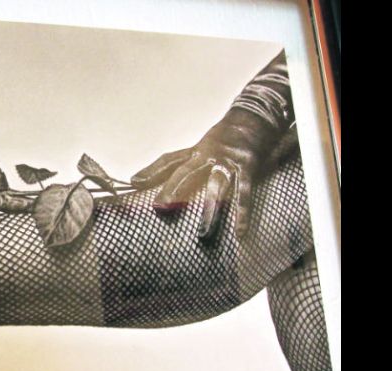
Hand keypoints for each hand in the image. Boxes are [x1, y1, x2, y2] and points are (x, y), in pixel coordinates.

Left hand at [131, 109, 282, 240]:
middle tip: (159, 208)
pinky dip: (242, 214)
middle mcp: (208, 155)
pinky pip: (244, 194)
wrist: (257, 116)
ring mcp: (228, 162)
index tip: (134, 182)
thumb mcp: (203, 147)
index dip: (151, 170)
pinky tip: (239, 232)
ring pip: (216, 186)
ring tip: (202, 233)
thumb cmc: (228, 136)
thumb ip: (184, 163)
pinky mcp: (247, 167)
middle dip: (172, 189)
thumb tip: (155, 177)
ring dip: (209, 210)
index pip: (169, 160)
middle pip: (186, 173)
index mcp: (196, 151)